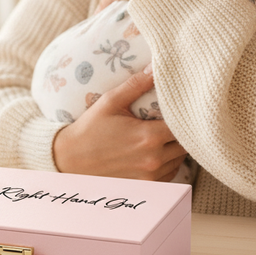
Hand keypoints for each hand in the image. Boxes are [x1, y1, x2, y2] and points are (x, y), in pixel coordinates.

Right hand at [52, 67, 187, 180]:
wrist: (70, 160)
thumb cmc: (90, 129)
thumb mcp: (110, 102)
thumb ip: (136, 84)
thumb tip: (155, 67)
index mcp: (148, 137)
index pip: (184, 126)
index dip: (185, 116)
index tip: (180, 108)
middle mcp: (153, 160)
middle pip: (185, 144)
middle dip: (183, 131)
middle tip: (175, 120)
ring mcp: (150, 177)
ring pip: (179, 160)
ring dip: (177, 148)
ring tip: (167, 135)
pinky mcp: (146, 187)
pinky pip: (170, 174)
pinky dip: (169, 163)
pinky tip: (159, 151)